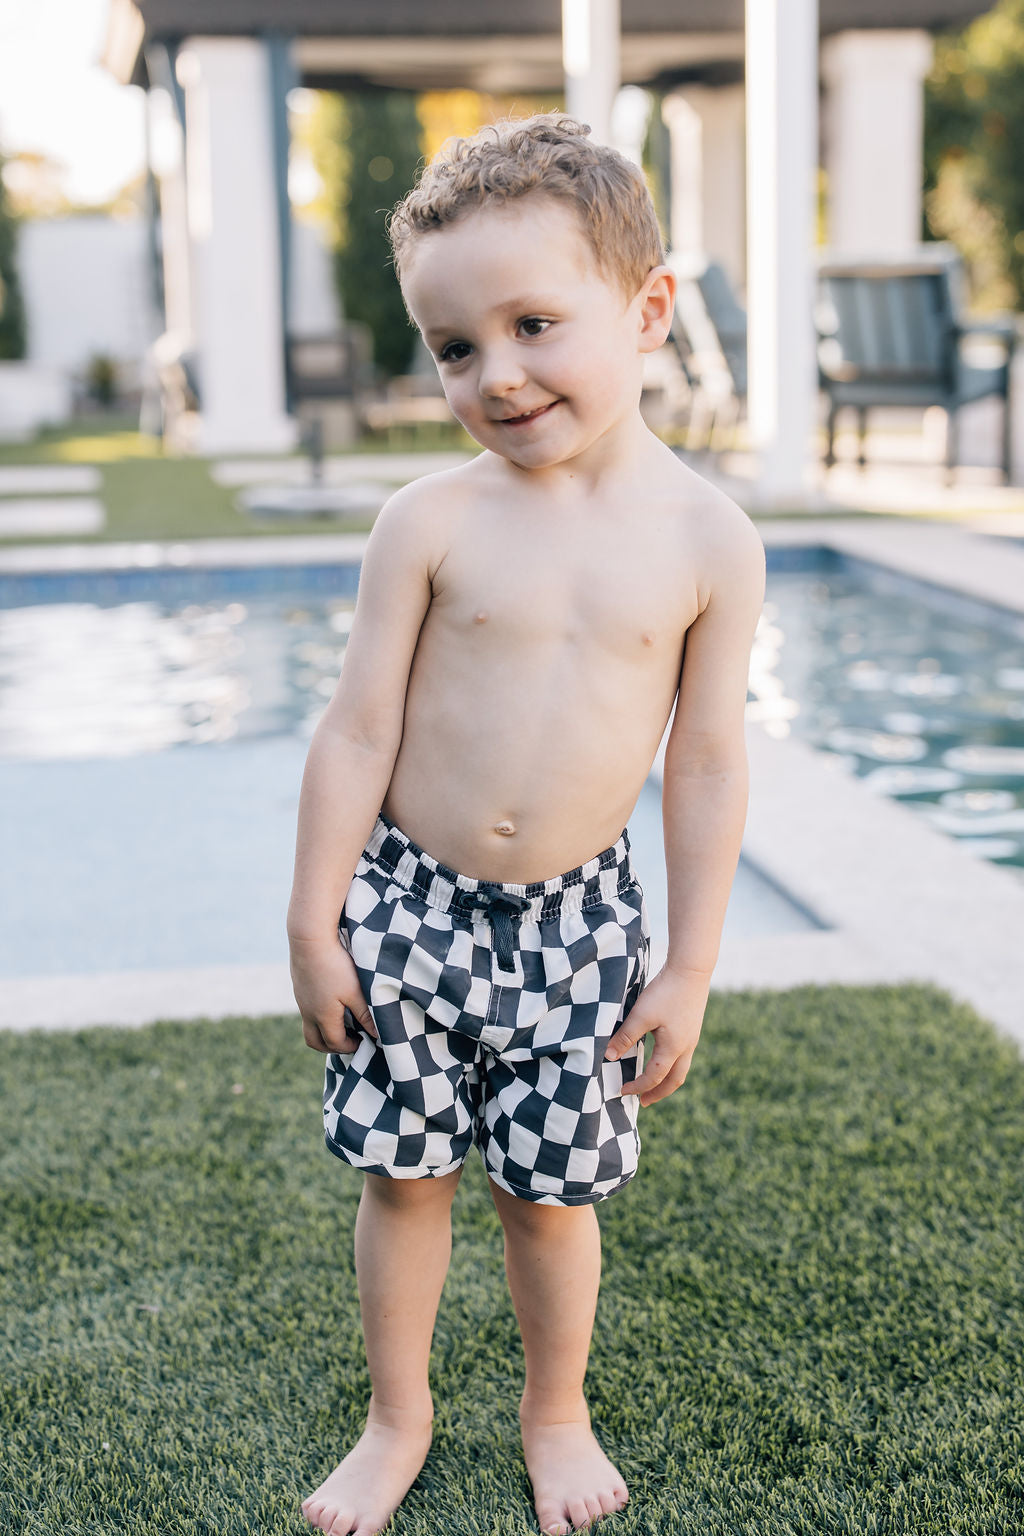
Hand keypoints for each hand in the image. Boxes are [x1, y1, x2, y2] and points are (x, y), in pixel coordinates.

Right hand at [289, 932, 377, 1054]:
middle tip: (349, 1040)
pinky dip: (318, 1017)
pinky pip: (306, 1012)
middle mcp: (308, 1012)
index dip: (350, 1047)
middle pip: (314, 1042)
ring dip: (323, 1031)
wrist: (309, 939)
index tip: (363, 1041)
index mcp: (323, 1016)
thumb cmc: (336, 966)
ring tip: (341, 1023)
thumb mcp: (356, 991)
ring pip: (308, 1027)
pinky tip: (332, 1003)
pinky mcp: (299, 988)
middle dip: (331, 1046)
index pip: (334, 1043)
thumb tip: (376, 1035)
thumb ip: (366, 1015)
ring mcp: (301, 1000)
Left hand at [604, 965, 710, 1106]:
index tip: (623, 1092)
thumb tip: (608, 1057)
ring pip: (681, 1068)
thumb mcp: (641, 1015)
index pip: (655, 1077)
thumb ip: (625, 1036)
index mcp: (673, 1048)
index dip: (638, 1087)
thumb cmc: (666, 992)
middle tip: (644, 1102)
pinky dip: (671, 1065)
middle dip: (659, 1093)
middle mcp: (687, 1047)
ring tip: (653, 1084)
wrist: (691, 969)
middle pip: (675, 1080)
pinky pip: (683, 1056)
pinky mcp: (692, 1027)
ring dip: (667, 1080)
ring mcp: (692, 1037)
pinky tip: (661, 1057)